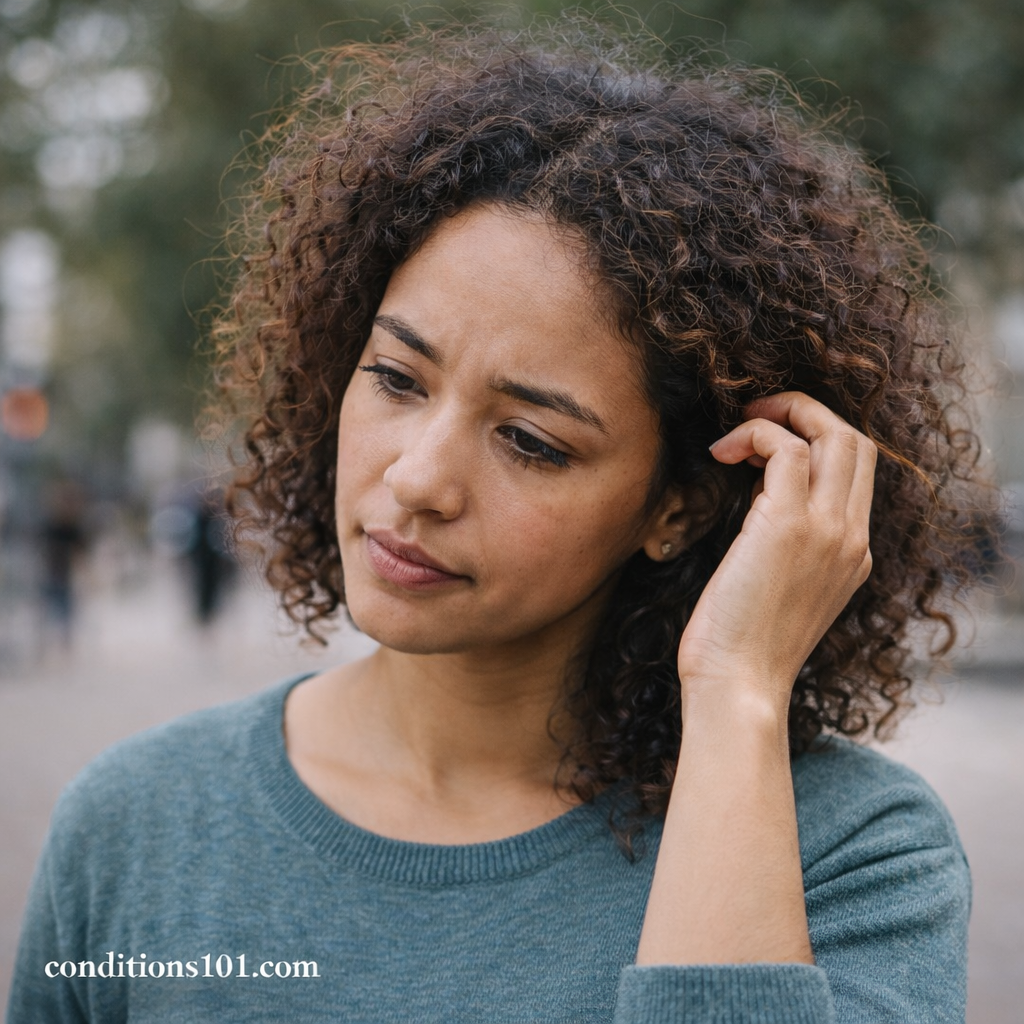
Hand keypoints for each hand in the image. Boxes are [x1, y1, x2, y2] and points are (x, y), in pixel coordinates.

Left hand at [677, 392, 875, 717]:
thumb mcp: (778, 587)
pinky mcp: (788, 525)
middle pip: (856, 442)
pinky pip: (785, 447)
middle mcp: (850, 537)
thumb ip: (785, 542)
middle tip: (755, 418)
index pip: (857, 471)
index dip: (815, 441)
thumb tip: (758, 494)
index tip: (765, 447)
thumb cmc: (741, 645)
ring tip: (735, 433)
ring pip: (833, 434)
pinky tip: (720, 455)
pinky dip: (753, 435)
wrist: (737, 685)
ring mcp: (827, 530)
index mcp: (852, 553)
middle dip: (806, 413)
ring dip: (780, 414)